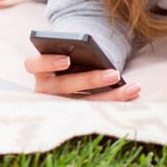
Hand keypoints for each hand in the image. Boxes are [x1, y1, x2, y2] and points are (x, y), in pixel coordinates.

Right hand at [24, 53, 140, 100]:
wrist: (67, 79)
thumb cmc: (67, 62)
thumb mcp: (64, 56)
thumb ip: (70, 52)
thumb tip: (92, 51)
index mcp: (38, 70)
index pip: (32, 64)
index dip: (48, 62)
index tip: (67, 60)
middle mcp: (44, 89)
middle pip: (64, 85)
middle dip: (91, 79)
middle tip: (114, 73)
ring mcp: (59, 105)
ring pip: (84, 103)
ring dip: (111, 96)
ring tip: (133, 88)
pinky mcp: (75, 116)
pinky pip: (96, 111)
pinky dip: (116, 101)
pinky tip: (133, 94)